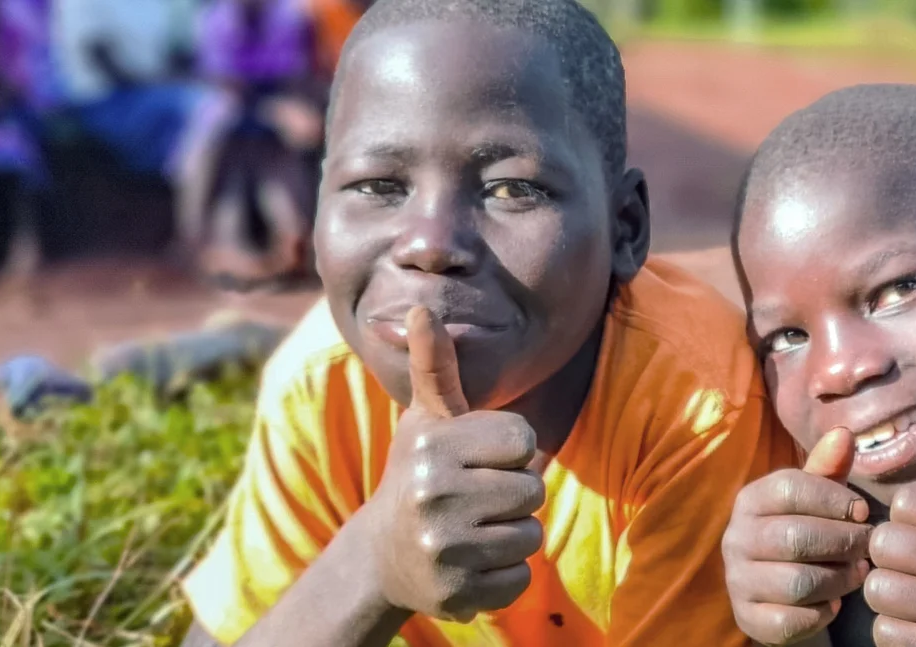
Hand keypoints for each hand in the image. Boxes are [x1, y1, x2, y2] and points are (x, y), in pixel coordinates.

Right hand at [365, 306, 545, 621]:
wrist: (383, 554)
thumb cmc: (420, 473)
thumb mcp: (426, 420)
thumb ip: (434, 367)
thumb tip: (422, 309)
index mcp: (433, 445)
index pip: (524, 440)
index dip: (510, 452)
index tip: (479, 460)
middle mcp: (432, 494)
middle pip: (532, 489)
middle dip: (514, 496)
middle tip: (476, 500)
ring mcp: (442, 547)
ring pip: (531, 535)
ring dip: (512, 536)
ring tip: (474, 530)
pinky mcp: (455, 592)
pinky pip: (520, 578)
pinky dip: (504, 575)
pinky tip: (472, 564)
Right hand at [722, 428, 873, 644]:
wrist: (779, 593)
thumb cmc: (807, 532)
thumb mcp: (818, 498)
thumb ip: (830, 467)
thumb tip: (844, 433)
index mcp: (750, 500)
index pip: (790, 487)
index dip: (835, 499)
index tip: (863, 512)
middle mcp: (736, 538)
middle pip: (797, 537)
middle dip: (843, 542)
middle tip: (868, 546)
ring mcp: (738, 580)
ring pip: (798, 581)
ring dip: (839, 579)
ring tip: (858, 572)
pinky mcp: (748, 618)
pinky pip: (792, 619)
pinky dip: (822, 613)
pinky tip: (834, 603)